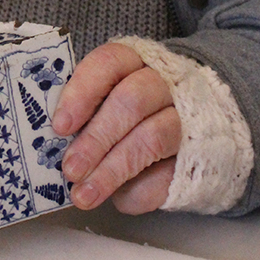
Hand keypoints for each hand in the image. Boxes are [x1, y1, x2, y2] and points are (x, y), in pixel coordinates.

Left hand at [53, 42, 180, 213]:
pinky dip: (137, 192)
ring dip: (112, 171)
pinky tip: (118, 199)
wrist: (203, 121)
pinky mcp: (196, 154)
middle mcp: (164, 82)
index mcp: (135, 60)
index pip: (109, 63)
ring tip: (85, 194)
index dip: (82, 92)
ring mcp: (185, 117)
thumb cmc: (135, 110)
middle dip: (96, 139)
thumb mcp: (109, 97)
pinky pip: (167, 176)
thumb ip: (86, 110)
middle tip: (70, 168)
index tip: (60, 125)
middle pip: (131, 101)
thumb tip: (56, 141)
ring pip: (151, 138)